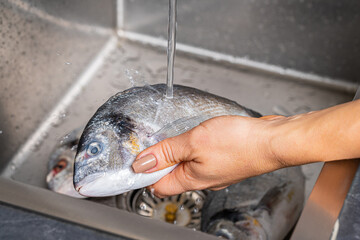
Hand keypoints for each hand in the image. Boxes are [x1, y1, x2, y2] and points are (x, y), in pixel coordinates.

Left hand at [133, 115, 283, 197]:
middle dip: (159, 160)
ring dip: (177, 152)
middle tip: (158, 140)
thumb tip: (141, 163)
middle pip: (171, 176)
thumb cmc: (240, 143)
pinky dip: (193, 149)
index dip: (144, 171)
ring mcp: (214, 172)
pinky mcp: (224, 162)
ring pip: (186, 166)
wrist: (272, 140)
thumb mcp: (194, 143)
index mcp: (191, 180)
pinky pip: (200, 159)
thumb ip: (166, 152)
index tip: (139, 155)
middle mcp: (202, 181)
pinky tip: (198, 138)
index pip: (157, 184)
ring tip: (178, 137)